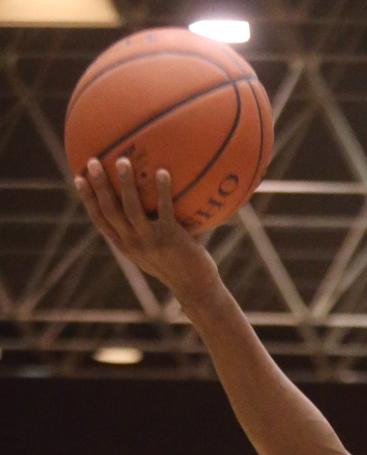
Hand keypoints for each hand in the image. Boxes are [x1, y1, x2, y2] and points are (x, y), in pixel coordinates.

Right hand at [75, 158, 219, 305]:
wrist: (196, 289)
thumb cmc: (177, 265)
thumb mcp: (153, 250)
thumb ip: (145, 229)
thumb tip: (146, 195)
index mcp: (125, 246)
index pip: (100, 220)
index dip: (87, 199)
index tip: (78, 177)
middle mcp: (133, 244)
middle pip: (109, 211)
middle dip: (99, 186)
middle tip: (93, 161)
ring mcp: (150, 242)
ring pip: (131, 209)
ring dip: (125, 184)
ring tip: (123, 160)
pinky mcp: (170, 238)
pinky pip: (165, 210)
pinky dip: (162, 190)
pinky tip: (162, 172)